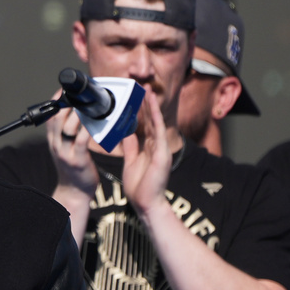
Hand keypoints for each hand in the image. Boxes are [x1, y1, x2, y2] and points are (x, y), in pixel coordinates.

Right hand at [47, 91, 98, 196]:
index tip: (62, 90)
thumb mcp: (65, 149)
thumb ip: (67, 134)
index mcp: (53, 140)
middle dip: (65, 104)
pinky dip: (86, 131)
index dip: (54, 102)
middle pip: (56, 119)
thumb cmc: (74, 169)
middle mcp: (56, 144)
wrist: (75, 192)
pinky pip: (81, 141)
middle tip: (76, 95)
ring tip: (85, 105)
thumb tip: (77, 115)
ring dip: (76, 115)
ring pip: (67, 128)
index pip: (49, 116)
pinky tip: (93, 124)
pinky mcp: (78, 160)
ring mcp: (65, 152)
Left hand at [121, 90, 171, 216]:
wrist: (145, 204)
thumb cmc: (140, 186)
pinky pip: (159, 133)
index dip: (141, 110)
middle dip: (147, 103)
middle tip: (143, 86)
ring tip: (148, 90)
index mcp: (149, 148)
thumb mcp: (131, 160)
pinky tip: (153, 107)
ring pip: (156, 123)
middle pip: (151, 120)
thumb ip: (130, 146)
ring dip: (152, 106)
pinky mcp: (162, 155)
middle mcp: (156, 146)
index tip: (136, 95)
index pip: (145, 124)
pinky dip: (156, 119)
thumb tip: (127, 132)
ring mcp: (161, 150)